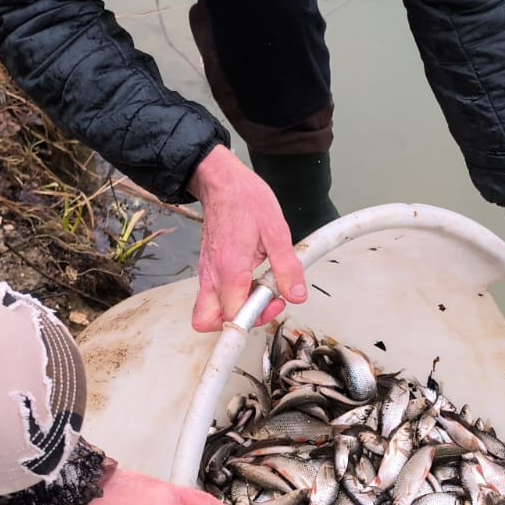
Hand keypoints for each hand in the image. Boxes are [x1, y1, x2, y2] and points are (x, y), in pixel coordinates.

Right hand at [187, 146, 306, 332]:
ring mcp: (207, 272)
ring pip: (209, 310)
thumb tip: (297, 294)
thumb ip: (287, 267)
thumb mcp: (277, 232)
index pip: (234, 315)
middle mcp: (213, 275)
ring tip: (258, 289)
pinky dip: (231, 296)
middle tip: (262, 304)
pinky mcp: (208, 268)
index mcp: (230, 268)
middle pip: (209, 321)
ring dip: (234, 309)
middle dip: (237, 322)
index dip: (257, 317)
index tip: (275, 301)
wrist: (222, 181)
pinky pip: (213, 295)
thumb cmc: (245, 200)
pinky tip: (250, 279)